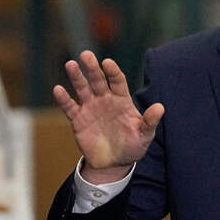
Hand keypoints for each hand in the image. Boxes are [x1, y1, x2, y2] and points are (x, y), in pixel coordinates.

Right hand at [52, 51, 164, 183]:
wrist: (113, 163)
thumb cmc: (132, 146)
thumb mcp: (144, 135)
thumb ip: (150, 121)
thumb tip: (160, 107)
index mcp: (122, 100)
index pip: (117, 81)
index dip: (113, 72)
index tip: (108, 63)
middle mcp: (105, 99)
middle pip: (98, 80)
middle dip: (92, 68)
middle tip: (86, 55)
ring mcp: (90, 108)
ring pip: (82, 88)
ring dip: (76, 77)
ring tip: (71, 64)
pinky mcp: (78, 119)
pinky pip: (70, 107)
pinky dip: (64, 99)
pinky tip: (58, 89)